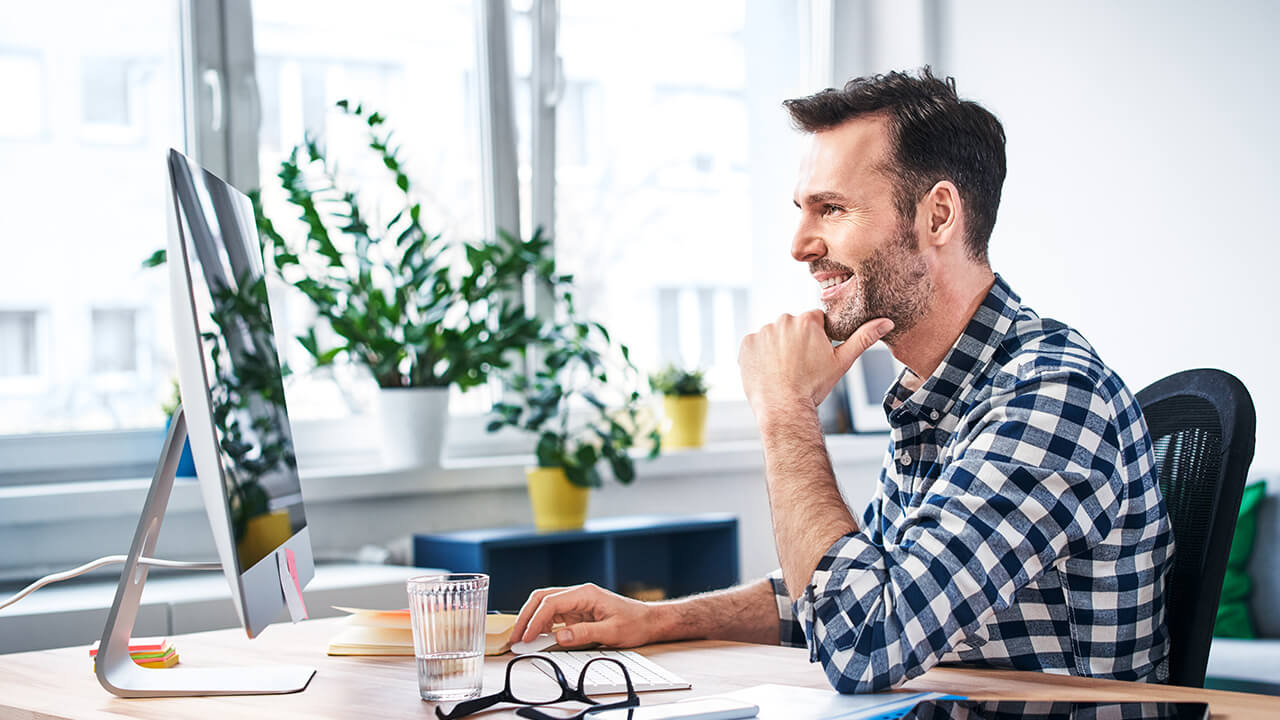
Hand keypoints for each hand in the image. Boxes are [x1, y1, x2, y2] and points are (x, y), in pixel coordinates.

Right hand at [510, 583, 659, 648]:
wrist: (649, 621)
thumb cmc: (635, 623)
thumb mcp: (612, 632)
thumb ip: (584, 634)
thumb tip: (559, 636)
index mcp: (585, 594)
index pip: (551, 603)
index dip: (535, 620)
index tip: (526, 637)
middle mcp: (579, 594)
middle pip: (543, 599)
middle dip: (526, 616)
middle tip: (516, 637)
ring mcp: (577, 602)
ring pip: (545, 605)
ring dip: (532, 620)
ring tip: (522, 638)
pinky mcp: (578, 612)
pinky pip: (554, 615)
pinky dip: (542, 625)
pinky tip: (537, 637)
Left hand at [738, 311, 892, 415]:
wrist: (784, 408)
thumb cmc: (814, 387)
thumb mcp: (842, 362)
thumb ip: (863, 338)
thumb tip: (887, 321)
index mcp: (807, 319)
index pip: (815, 321)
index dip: (817, 339)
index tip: (815, 356)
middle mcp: (783, 320)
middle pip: (793, 326)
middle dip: (797, 341)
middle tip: (800, 366)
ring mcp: (762, 331)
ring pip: (774, 335)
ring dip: (778, 348)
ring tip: (784, 370)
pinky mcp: (746, 344)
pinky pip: (755, 345)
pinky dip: (760, 356)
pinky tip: (769, 371)